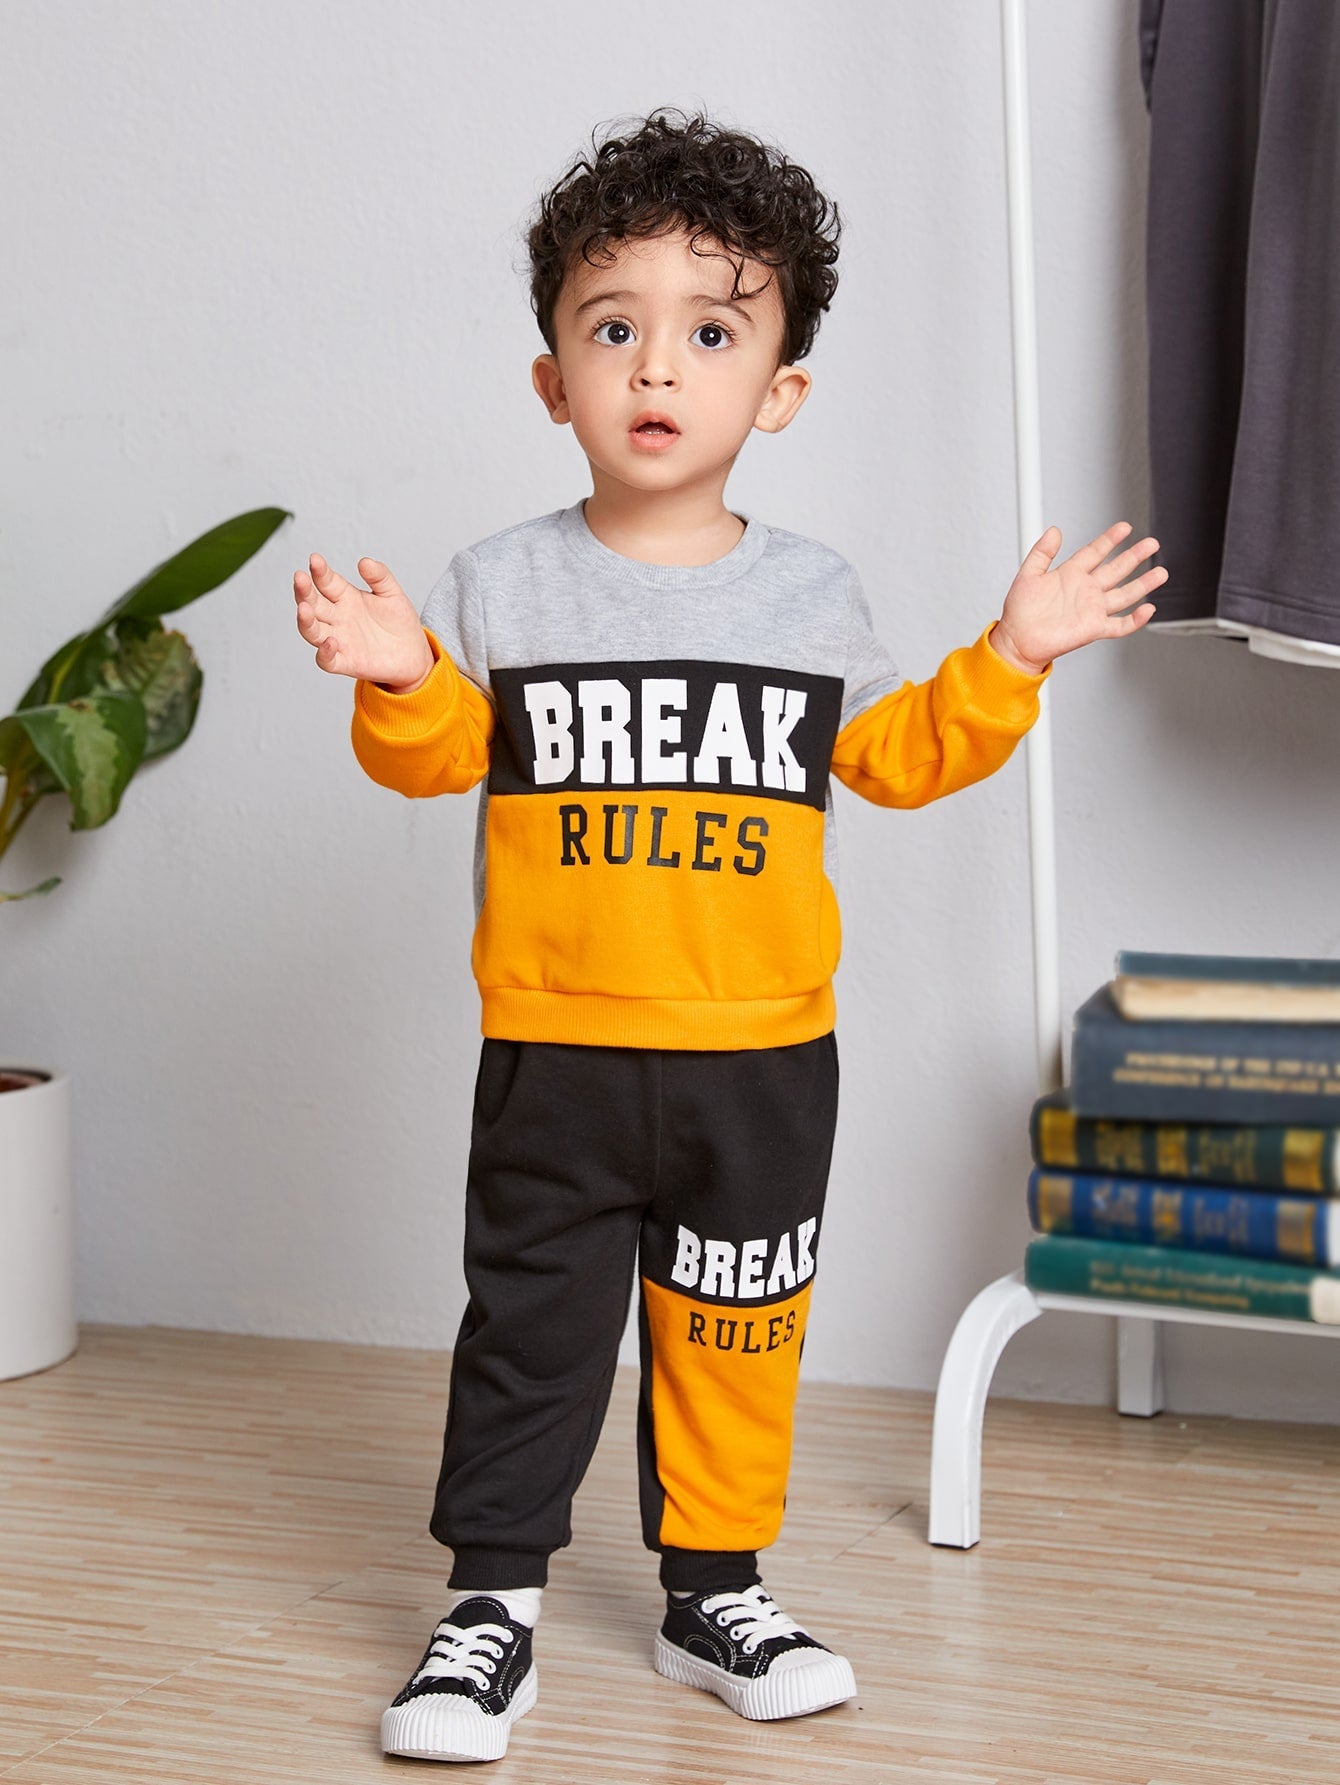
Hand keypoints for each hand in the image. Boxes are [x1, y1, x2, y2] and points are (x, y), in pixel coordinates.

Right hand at [293, 553, 434, 689]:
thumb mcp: (392, 594)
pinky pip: (327, 661)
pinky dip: (324, 653)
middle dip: (304, 591)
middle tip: (300, 578)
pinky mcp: (346, 662)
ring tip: (304, 609)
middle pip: (313, 603)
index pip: (326, 582)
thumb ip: (380, 577)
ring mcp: (339, 640)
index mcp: (345, 597)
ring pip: (312, 631)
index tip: (315, 559)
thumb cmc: (399, 622)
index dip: (319, 571)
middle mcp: (337, 617)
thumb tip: (364, 561)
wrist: (414, 653)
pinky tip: (330, 642)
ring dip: (305, 620)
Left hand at [990, 522, 1166, 674]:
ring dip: (1143, 584)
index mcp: (1071, 574)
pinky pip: (1120, 625)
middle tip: (1152, 543)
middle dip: (1135, 556)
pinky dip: (1135, 620)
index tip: (1125, 527)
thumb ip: (1042, 552)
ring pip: (1124, 595)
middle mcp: (1085, 590)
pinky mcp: (1093, 629)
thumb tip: (1054, 530)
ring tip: (1160, 572)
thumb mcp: (1028, 575)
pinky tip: (1148, 610)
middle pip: (1116, 569)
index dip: (1110, 540)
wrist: (1017, 641)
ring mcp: (1092, 609)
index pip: (1096, 552)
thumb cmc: (1019, 612)